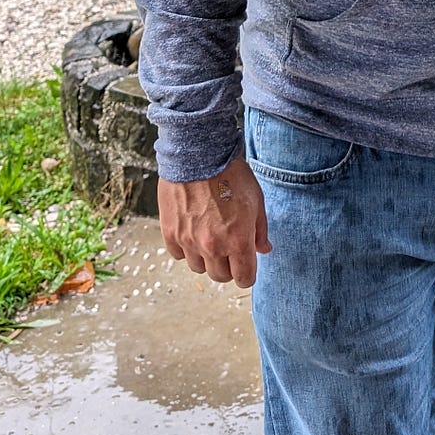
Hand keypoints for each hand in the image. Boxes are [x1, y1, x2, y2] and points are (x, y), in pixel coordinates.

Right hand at [159, 155, 270, 288]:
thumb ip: (260, 229)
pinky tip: (193, 231)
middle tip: (229, 248)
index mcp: (238, 240)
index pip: (244, 279)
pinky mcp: (170, 233)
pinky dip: (186, 248)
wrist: (199, 155)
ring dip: (206, 258)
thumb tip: (263, 249)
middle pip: (220, 276)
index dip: (247, 274)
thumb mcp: (256, 200)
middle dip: (228, 266)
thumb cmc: (231, 175)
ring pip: (199, 268)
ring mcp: (189, 241)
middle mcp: (213, 246)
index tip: (246, 265)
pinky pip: (179, 255)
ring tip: (210, 236)